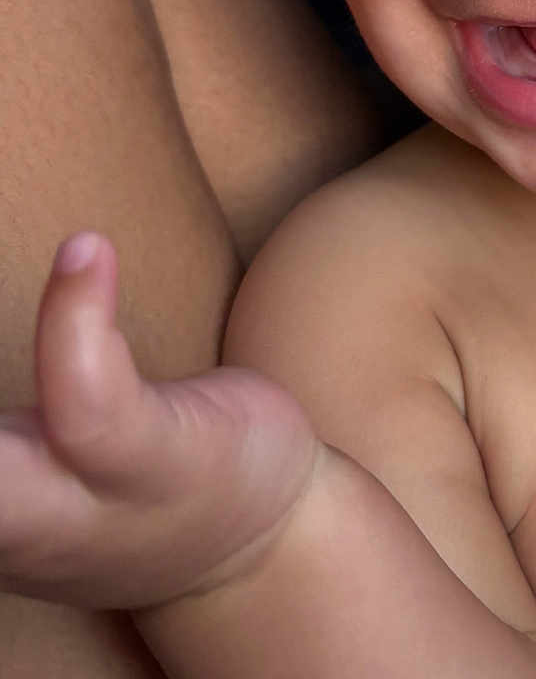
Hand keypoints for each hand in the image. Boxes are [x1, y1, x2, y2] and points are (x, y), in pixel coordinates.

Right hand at [0, 232, 317, 610]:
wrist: (256, 539)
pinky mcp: (154, 459)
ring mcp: (80, 501)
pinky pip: (96, 402)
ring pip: (2, 482)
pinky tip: (85, 250)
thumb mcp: (24, 475)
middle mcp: (9, 521)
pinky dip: (76, 327)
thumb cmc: (127, 479)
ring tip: (25, 282)